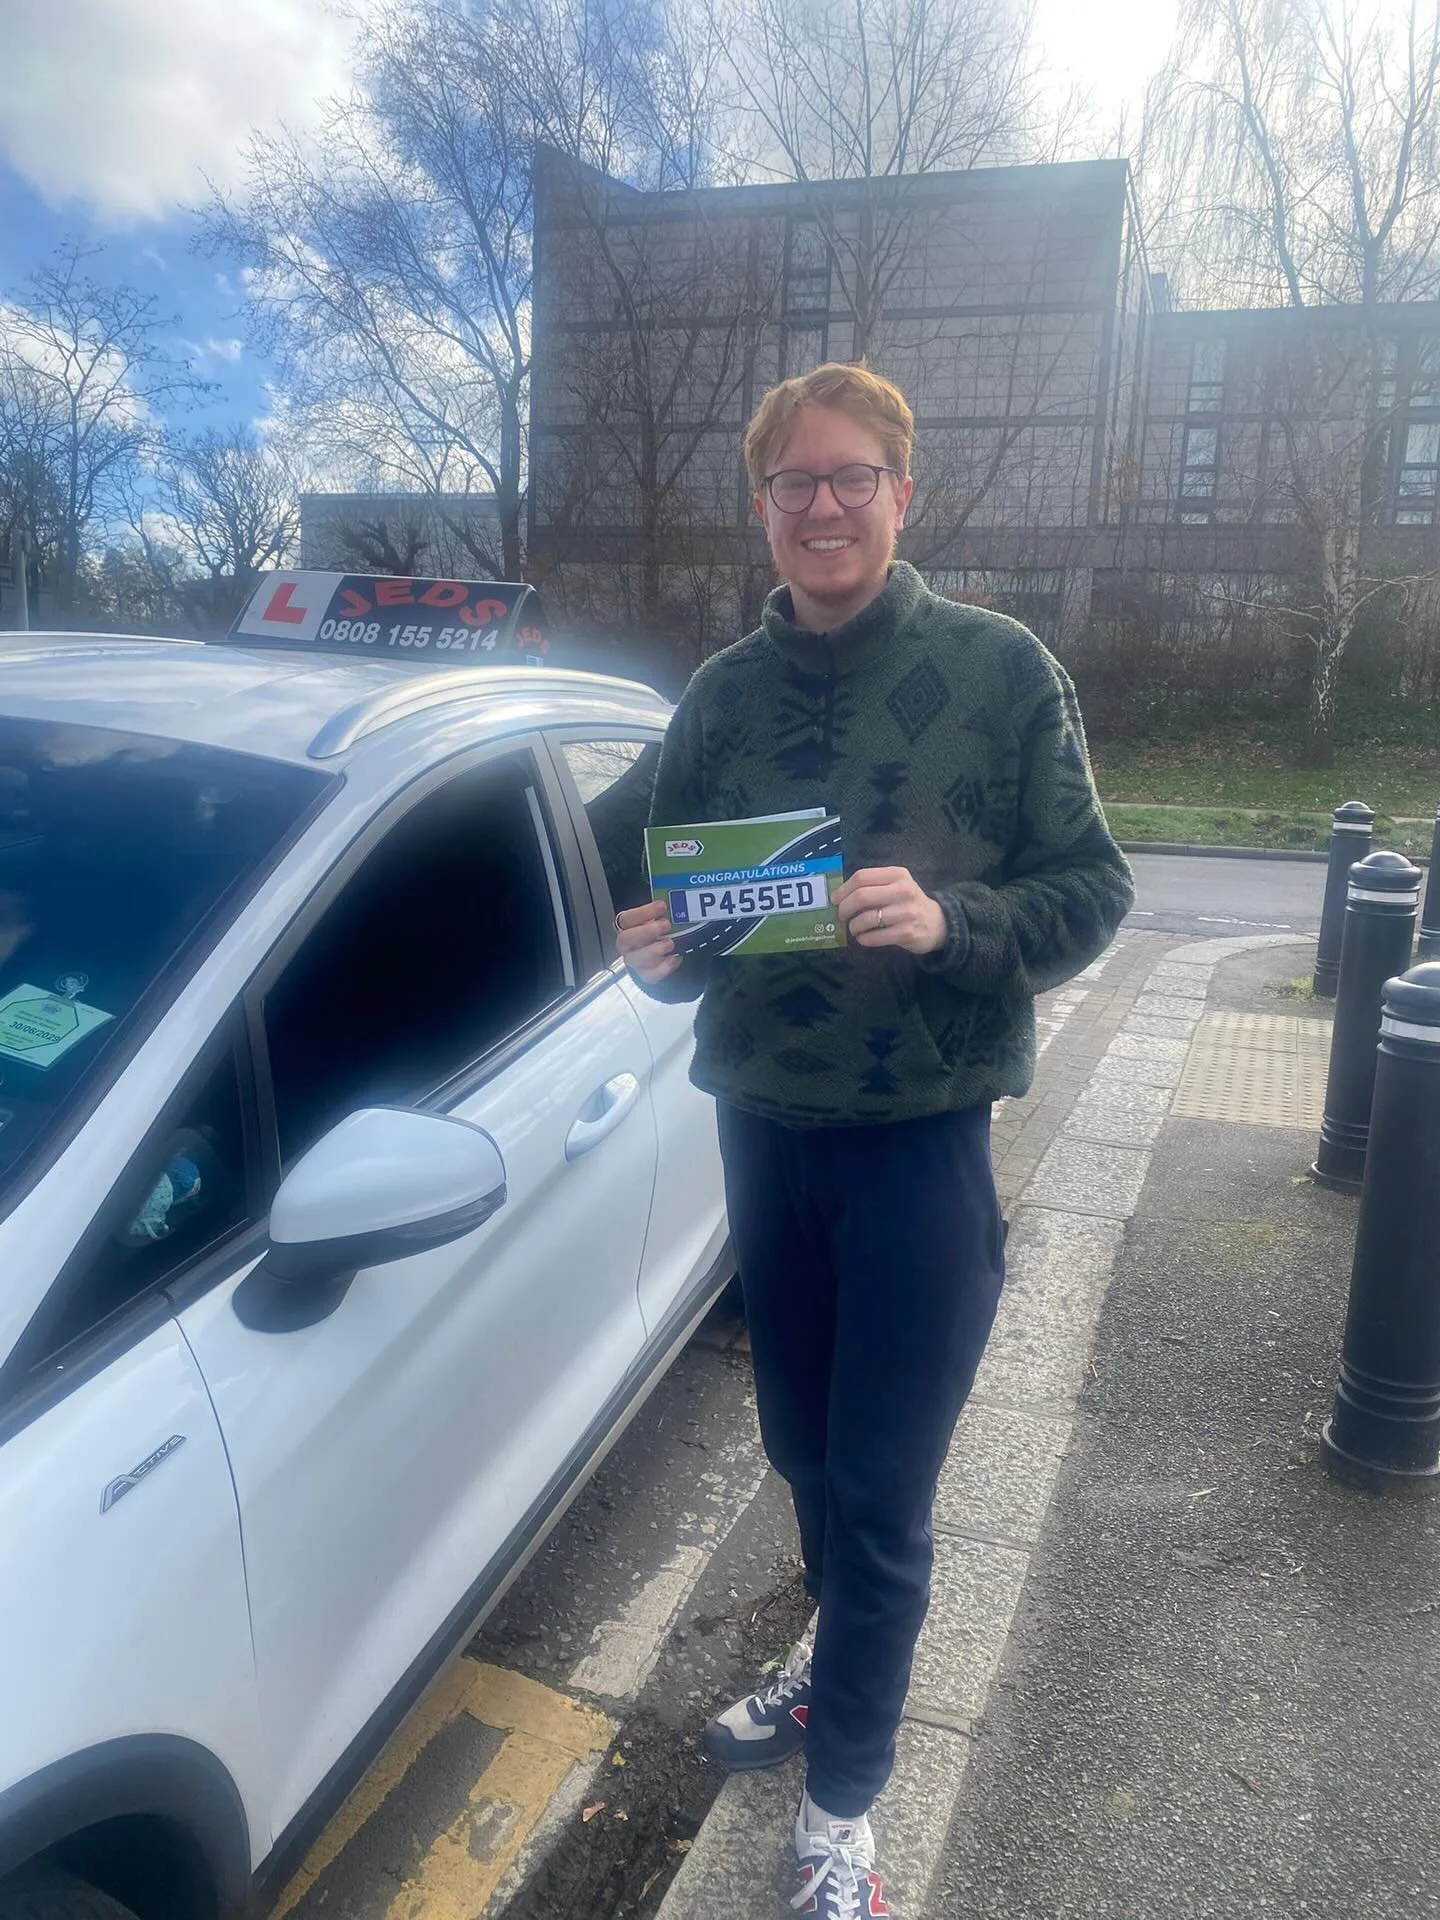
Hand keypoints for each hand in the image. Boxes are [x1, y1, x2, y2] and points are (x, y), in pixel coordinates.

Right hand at [616, 899, 680, 982]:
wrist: (666, 954)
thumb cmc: (660, 932)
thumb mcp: (659, 919)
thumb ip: (661, 913)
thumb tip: (674, 903)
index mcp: (627, 927)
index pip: (626, 919)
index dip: (643, 913)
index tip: (662, 907)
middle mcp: (627, 945)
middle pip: (625, 939)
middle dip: (646, 931)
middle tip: (665, 925)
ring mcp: (635, 961)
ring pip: (635, 959)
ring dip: (653, 950)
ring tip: (670, 944)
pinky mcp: (646, 975)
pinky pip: (650, 975)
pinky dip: (663, 968)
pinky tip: (674, 959)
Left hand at [833, 866, 947, 955]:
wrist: (938, 923)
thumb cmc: (909, 902)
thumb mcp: (896, 885)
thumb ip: (873, 885)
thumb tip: (839, 896)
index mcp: (897, 874)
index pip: (861, 877)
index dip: (843, 889)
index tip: (835, 900)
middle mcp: (903, 890)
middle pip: (861, 896)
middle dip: (844, 908)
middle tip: (841, 916)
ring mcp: (906, 912)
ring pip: (866, 918)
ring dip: (853, 926)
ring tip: (854, 928)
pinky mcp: (906, 933)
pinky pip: (874, 937)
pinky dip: (863, 939)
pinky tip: (864, 938)